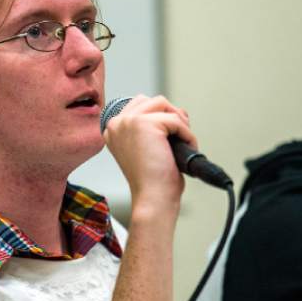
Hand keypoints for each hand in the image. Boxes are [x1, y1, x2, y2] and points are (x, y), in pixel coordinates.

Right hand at [102, 94, 195, 209]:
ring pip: (165, 105)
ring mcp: (128, 122)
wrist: (153, 199)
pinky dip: (187, 134)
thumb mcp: (148, 148)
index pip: (141, 104)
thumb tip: (177, 111)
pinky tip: (187, 148)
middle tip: (179, 138)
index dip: (162, 117)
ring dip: (180, 123)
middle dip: (172, 116)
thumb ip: (153, 128)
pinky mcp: (144, 124)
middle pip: (154, 101)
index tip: (171, 136)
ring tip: (183, 143)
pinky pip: (176, 119)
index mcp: (114, 129)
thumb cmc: (152, 181)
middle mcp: (117, 123)